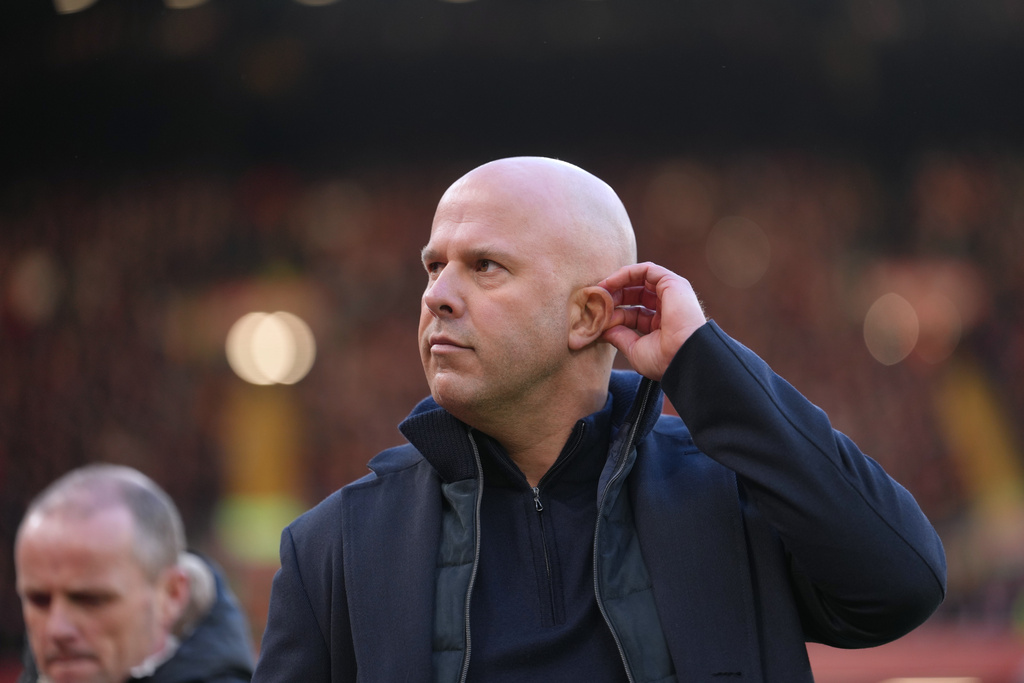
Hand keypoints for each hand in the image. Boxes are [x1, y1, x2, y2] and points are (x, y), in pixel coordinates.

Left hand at [598, 262, 706, 380]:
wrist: (684, 357)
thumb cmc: (664, 359)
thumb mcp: (635, 349)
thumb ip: (619, 336)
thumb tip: (602, 328)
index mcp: (661, 325)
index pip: (632, 313)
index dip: (613, 314)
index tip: (595, 318)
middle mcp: (667, 307)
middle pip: (635, 294)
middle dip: (613, 296)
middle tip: (594, 301)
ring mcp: (672, 294)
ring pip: (640, 279)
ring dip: (617, 282)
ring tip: (599, 291)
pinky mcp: (673, 283)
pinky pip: (646, 270)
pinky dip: (626, 273)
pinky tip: (609, 284)